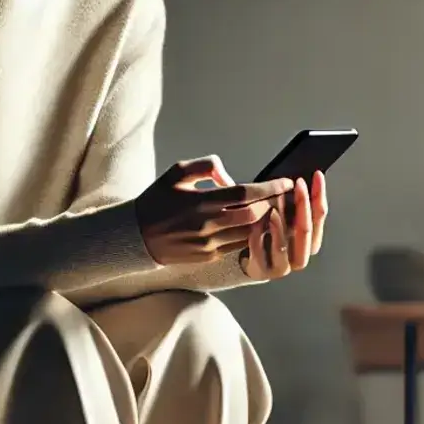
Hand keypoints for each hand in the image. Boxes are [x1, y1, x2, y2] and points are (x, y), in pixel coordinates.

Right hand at [134, 155, 293, 265]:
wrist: (136, 236)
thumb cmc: (158, 200)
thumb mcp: (176, 172)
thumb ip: (206, 166)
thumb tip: (230, 176)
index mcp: (201, 201)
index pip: (246, 194)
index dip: (271, 188)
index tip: (287, 182)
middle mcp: (207, 225)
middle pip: (254, 216)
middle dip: (273, 205)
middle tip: (284, 196)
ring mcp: (209, 244)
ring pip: (250, 234)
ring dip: (266, 222)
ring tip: (275, 210)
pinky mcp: (209, 257)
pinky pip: (238, 246)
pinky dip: (251, 235)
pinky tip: (257, 225)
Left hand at [240, 171, 329, 279]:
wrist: (250, 262)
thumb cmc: (269, 235)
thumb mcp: (283, 215)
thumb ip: (291, 199)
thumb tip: (298, 176)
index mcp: (310, 241)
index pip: (320, 216)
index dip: (319, 195)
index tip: (317, 176)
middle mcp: (300, 255)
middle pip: (306, 231)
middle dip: (303, 206)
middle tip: (299, 185)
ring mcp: (282, 266)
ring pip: (284, 247)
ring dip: (280, 226)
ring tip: (274, 208)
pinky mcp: (263, 271)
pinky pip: (260, 254)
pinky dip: (258, 238)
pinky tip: (255, 223)